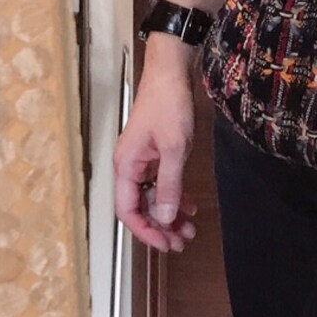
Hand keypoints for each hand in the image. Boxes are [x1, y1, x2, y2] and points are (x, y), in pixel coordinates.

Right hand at [112, 63, 198, 253]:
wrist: (172, 72)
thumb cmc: (169, 104)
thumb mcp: (174, 148)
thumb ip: (169, 184)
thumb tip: (165, 218)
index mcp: (126, 166)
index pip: (127, 210)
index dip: (145, 230)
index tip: (165, 244)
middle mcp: (130, 166)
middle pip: (140, 207)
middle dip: (161, 226)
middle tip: (182, 242)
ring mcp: (143, 160)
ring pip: (153, 197)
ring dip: (170, 214)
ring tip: (189, 230)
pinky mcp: (156, 153)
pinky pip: (162, 182)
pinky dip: (174, 195)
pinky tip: (190, 206)